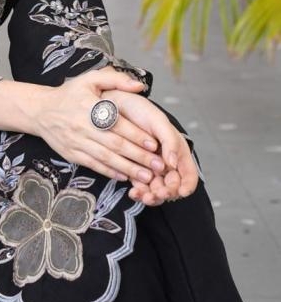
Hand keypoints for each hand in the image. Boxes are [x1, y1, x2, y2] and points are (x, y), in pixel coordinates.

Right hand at [33, 69, 164, 184]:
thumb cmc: (69, 94)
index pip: (117, 123)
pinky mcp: (72, 154)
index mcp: (89, 106)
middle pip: (114, 144)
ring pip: (106, 158)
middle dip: (138, 156)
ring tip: (147, 176)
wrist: (41, 111)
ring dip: (128, 168)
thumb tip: (139, 86)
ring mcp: (76, 142)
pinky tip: (124, 177)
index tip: (154, 143)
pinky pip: (94, 165)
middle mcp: (83, 125)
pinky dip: (110, 172)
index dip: (136, 134)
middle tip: (158, 165)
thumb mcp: (89, 79)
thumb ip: (115, 79)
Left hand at [102, 89, 198, 204]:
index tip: (180, 190)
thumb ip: (170, 141)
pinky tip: (133, 192)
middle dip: (167, 192)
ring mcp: (150, 166)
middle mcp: (165, 161)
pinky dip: (139, 192)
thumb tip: (173, 163)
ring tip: (144, 196)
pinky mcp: (134, 169)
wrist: (114, 105)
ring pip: (156, 190)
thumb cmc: (139, 110)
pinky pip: (140, 187)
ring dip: (152, 196)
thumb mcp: (158, 121)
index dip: (186, 185)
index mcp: (176, 150)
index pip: (188, 174)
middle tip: (158, 193)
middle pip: (172, 186)